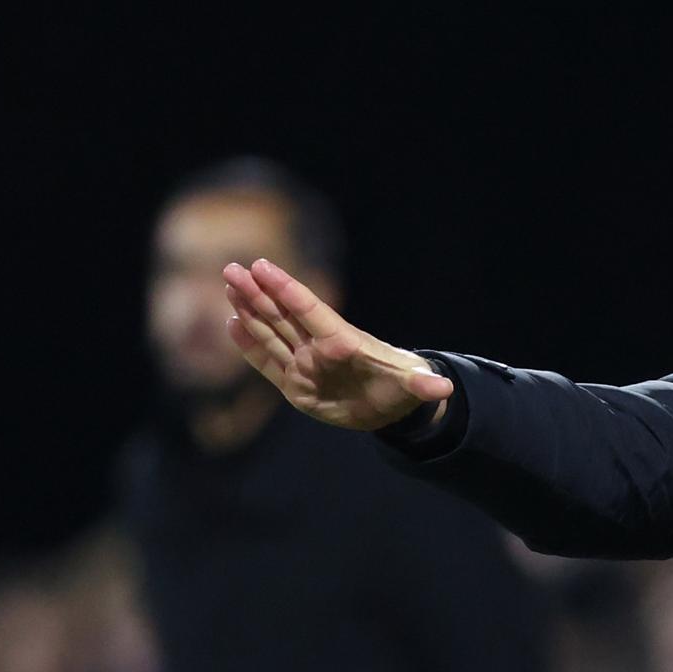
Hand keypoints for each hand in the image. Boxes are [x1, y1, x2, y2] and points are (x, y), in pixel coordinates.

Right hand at [221, 258, 453, 430]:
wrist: (391, 405)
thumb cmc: (401, 388)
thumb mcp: (412, 388)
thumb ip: (422, 386)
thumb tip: (443, 387)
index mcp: (343, 342)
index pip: (311, 310)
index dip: (287, 289)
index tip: (264, 266)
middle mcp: (319, 348)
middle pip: (283, 315)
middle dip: (257, 292)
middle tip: (231, 268)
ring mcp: (305, 364)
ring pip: (272, 332)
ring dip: (249, 311)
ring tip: (229, 286)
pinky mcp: (296, 385)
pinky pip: (268, 362)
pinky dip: (249, 345)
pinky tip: (232, 323)